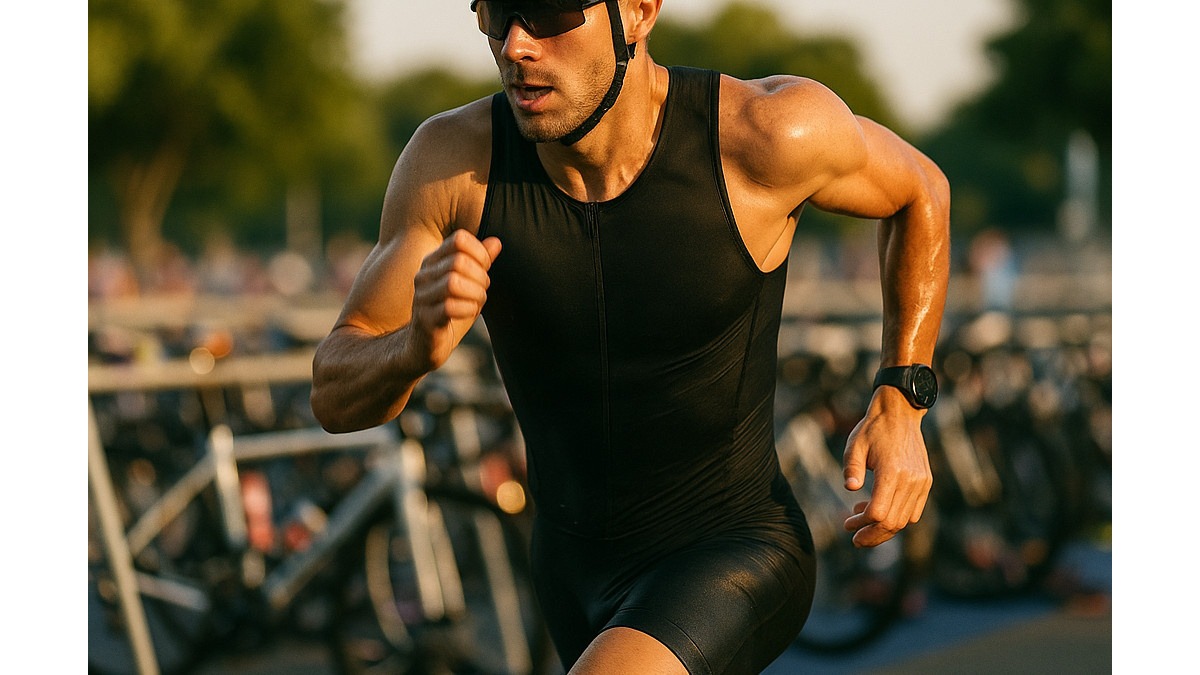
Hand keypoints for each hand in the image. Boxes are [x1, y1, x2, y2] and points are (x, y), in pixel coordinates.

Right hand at [409, 229, 501, 370]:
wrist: (423, 347)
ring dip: (475, 293)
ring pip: (453, 282)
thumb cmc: (448, 313)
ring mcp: (422, 297)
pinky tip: (469, 313)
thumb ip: (480, 263)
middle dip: (480, 277)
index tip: (484, 269)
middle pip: (459, 261)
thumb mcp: (468, 285)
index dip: (480, 252)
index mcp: (433, 262)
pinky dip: (468, 309)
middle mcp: (424, 276)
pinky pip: (450, 307)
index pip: (458, 239)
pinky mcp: (425, 319)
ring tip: (476, 302)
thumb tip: (496, 242)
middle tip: (482, 291)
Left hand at [841, 387, 932, 547]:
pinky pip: (914, 511)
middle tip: (855, 538)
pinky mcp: (926, 482)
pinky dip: (898, 518)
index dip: (862, 524)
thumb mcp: (855, 445)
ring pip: (905, 520)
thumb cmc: (872, 429)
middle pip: (893, 522)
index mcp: (892, 471)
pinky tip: (879, 510)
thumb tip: (851, 489)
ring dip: (884, 528)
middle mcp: (911, 480)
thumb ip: (852, 468)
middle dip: (872, 535)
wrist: (900, 414)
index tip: (847, 525)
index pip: (879, 513)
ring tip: (862, 518)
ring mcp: (922, 482)